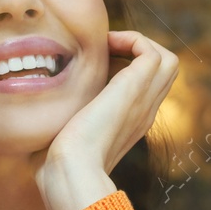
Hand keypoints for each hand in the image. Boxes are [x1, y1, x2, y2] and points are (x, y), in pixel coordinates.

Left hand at [37, 29, 178, 209]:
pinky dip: (132, 40)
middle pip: (165, 72)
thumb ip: (65, 118)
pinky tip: (105, 46)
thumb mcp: (65, 133)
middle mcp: (143, 111)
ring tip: (108, 45)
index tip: (99, 62)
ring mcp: (143, 100)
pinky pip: (152, 52)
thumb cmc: (57, 161)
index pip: (147, 86)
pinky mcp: (135, 88)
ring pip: (167, 60)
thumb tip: (43, 103)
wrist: (69, 169)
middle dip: (139, 51)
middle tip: (106, 50)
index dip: (129, 65)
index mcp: (130, 122)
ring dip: (139, 43)